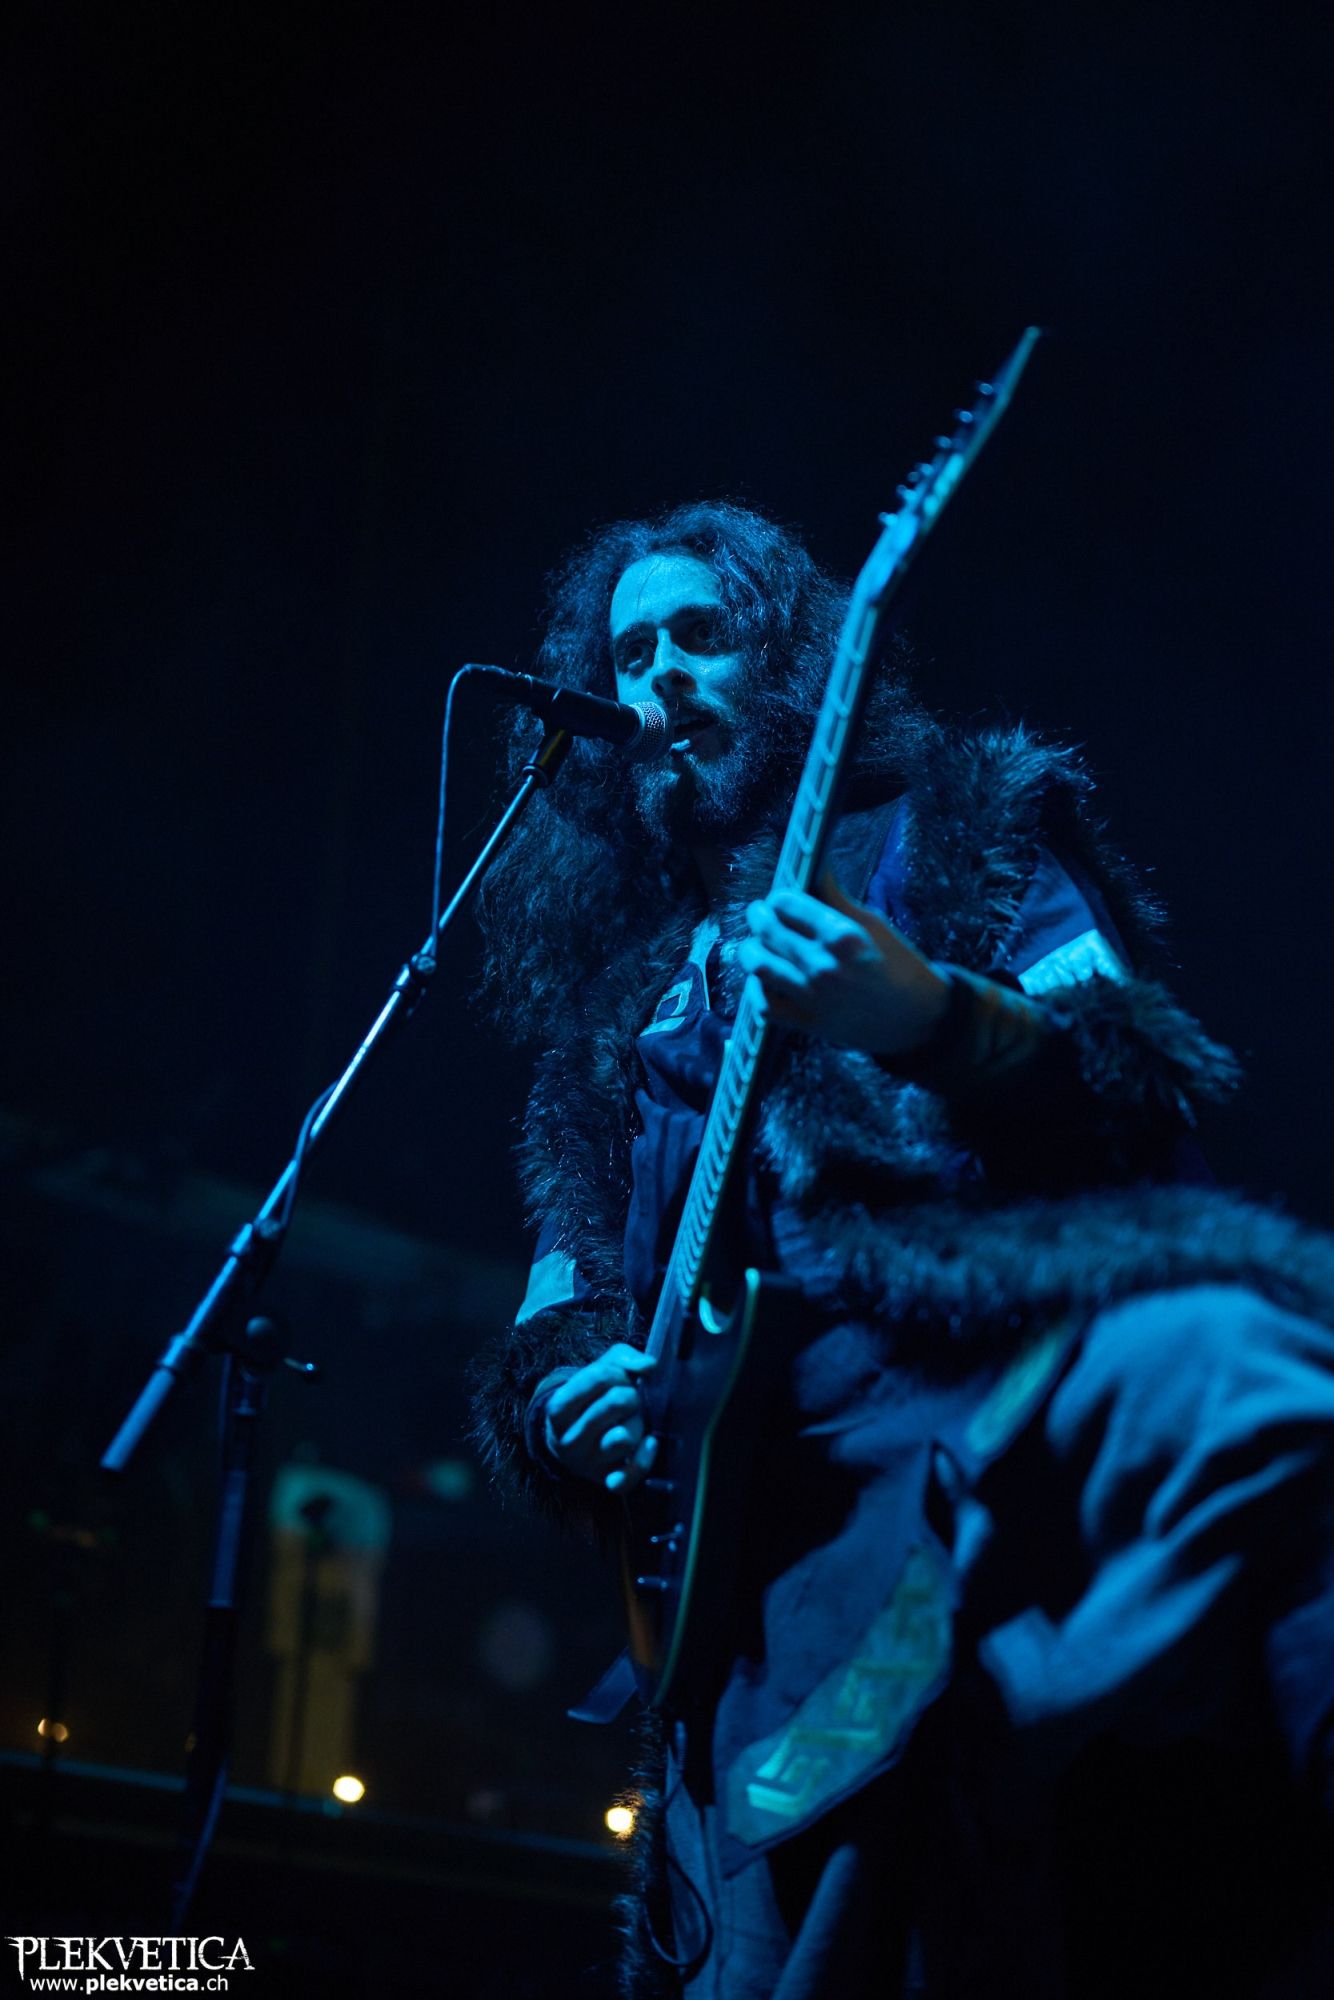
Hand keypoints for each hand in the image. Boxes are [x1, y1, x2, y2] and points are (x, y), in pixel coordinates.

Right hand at [545, 1343, 658, 1492]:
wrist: (574, 1440)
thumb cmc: (590, 1399)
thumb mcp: (597, 1370)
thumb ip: (623, 1358)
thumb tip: (649, 1366)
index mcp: (558, 1409)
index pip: (598, 1377)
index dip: (618, 1372)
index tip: (621, 1378)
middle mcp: (567, 1440)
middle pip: (615, 1404)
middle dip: (630, 1395)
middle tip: (629, 1399)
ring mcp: (586, 1463)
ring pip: (624, 1438)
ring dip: (636, 1423)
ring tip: (631, 1421)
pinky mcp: (606, 1481)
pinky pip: (628, 1477)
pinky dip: (643, 1460)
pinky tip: (650, 1443)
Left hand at [738, 872, 949, 1056]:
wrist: (919, 1019)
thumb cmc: (901, 966)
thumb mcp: (875, 925)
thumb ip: (836, 899)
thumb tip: (814, 871)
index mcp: (842, 936)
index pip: (787, 904)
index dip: (779, 897)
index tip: (779, 898)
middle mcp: (823, 966)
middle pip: (767, 931)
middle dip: (758, 916)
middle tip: (759, 913)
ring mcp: (813, 997)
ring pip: (757, 965)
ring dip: (751, 950)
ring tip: (755, 944)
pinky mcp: (809, 1023)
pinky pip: (766, 1005)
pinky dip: (758, 990)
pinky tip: (764, 979)